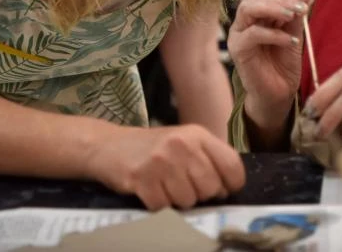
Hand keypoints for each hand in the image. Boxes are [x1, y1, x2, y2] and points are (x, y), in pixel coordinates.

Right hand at [88, 124, 244, 209]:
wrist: (109, 146)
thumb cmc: (153, 147)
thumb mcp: (185, 142)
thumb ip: (209, 159)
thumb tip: (227, 188)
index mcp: (198, 135)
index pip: (232, 165)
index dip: (231, 184)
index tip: (222, 189)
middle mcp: (182, 145)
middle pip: (211, 188)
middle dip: (201, 194)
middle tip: (184, 185)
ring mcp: (161, 162)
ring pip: (188, 200)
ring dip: (178, 200)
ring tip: (166, 186)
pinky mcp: (142, 179)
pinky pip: (164, 207)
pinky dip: (159, 205)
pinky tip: (152, 191)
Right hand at [228, 0, 311, 123]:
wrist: (278, 94)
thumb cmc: (284, 64)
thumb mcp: (294, 35)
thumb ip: (296, 16)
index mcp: (259, 15)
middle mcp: (245, 21)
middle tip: (303, 6)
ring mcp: (238, 34)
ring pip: (248, 8)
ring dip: (274, 8)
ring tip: (294, 15)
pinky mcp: (237, 50)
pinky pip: (252, 34)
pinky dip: (274, 34)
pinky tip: (291, 41)